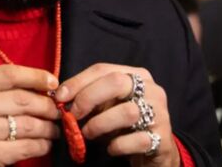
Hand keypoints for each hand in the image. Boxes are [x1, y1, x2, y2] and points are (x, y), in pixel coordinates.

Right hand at [0, 65, 60, 165]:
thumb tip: (41, 85)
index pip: (7, 74)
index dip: (35, 76)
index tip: (53, 82)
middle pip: (21, 99)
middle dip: (46, 105)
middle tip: (56, 110)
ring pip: (27, 124)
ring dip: (48, 126)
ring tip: (53, 128)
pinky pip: (26, 146)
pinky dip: (42, 144)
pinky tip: (45, 143)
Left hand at [55, 63, 179, 166]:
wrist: (156, 151)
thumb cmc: (126, 125)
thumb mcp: (108, 106)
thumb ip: (90, 97)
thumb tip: (61, 97)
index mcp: (137, 75)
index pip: (103, 69)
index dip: (78, 81)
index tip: (59, 96)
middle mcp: (152, 90)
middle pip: (116, 82)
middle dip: (88, 98)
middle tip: (72, 115)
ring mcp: (160, 113)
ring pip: (127, 112)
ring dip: (99, 124)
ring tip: (87, 134)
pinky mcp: (162, 138)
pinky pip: (136, 140)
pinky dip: (118, 145)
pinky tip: (110, 149)